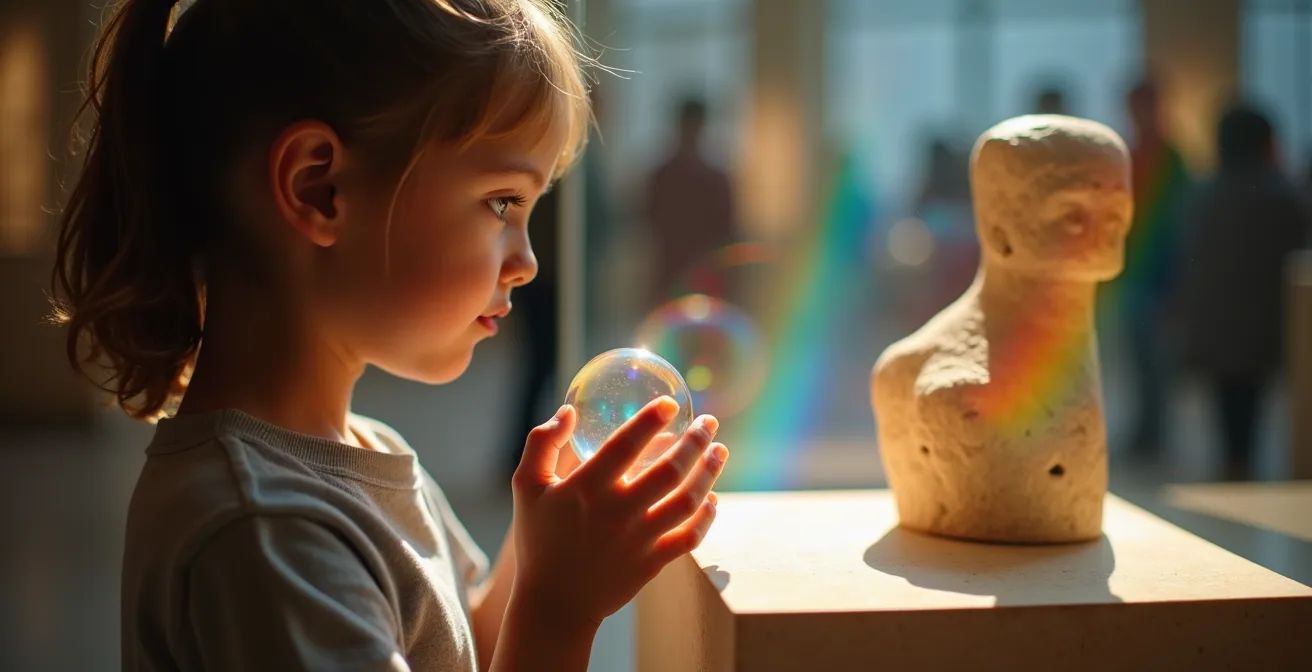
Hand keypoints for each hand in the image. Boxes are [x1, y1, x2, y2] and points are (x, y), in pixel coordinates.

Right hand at [509, 397, 728, 629]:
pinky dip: (707, 517)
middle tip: (709, 422)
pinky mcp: (652, 562)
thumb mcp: (527, 487)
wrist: (553, 603)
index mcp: (585, 488)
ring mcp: (638, 539)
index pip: (627, 444)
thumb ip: (541, 443)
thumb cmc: (539, 539)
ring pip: (687, 501)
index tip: (671, 404)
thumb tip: (568, 412)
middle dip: (696, 440)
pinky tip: (712, 499)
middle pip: (670, 470)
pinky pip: (690, 537)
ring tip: (720, 450)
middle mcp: (616, 512)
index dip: (652, 419)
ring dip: (709, 472)